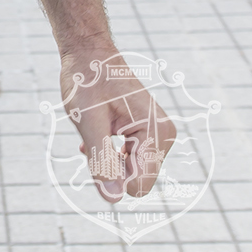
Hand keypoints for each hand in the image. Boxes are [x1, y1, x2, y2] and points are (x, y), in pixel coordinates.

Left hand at [61, 44, 175, 202]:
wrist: (88, 52)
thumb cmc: (88, 81)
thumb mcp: (89, 122)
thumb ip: (102, 162)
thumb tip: (114, 200)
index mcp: (156, 132)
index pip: (140, 184)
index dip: (112, 179)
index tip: (94, 152)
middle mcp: (163, 135)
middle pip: (135, 179)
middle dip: (109, 167)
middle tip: (92, 137)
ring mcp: (156, 134)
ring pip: (130, 171)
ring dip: (107, 159)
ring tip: (94, 132)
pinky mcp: (146, 133)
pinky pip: (129, 160)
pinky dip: (110, 153)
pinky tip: (97, 135)